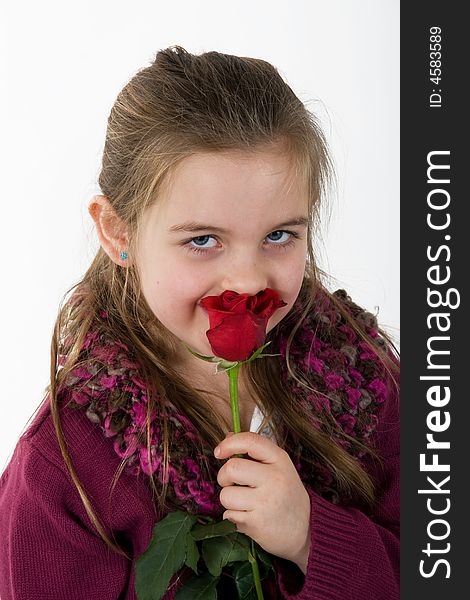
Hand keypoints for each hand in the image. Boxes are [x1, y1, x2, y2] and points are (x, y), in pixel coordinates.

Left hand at [214, 432, 310, 570]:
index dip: (229, 444)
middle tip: (232, 484)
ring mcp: (266, 501)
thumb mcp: (278, 467)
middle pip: (231, 468)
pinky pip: (229, 515)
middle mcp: (274, 478)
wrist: (306, 530)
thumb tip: (228, 437)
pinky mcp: (258, 523)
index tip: (219, 452)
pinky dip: (233, 517)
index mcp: (280, 459)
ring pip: (226, 495)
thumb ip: (254, 452)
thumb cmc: (286, 495)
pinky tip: (249, 518)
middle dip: (224, 477)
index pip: (250, 441)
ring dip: (229, 501)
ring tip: (244, 504)